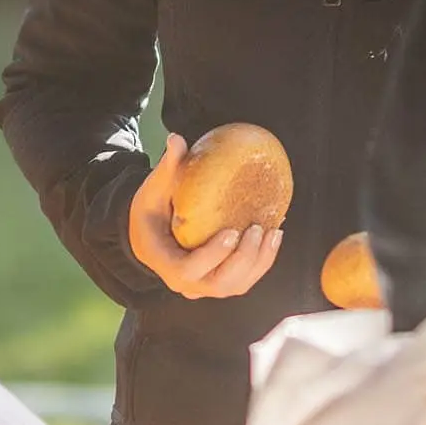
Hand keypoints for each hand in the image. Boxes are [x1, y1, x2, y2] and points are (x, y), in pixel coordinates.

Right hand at [127, 134, 284, 298]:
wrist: (150, 232)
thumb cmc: (152, 208)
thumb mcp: (155, 188)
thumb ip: (168, 167)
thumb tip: (176, 139)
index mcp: (165, 263)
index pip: (187, 270)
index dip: (212, 256)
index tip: (231, 232)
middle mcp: (186, 283)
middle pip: (219, 284)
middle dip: (242, 259)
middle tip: (257, 228)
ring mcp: (205, 286)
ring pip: (236, 285)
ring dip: (258, 261)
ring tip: (273, 232)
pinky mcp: (221, 281)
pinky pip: (245, 279)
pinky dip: (263, 261)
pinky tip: (275, 235)